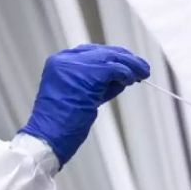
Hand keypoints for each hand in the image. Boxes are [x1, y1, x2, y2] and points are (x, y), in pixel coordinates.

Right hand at [20, 44, 149, 165]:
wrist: (47, 138)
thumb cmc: (61, 124)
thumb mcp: (78, 96)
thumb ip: (95, 83)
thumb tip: (120, 77)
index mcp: (59, 62)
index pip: (91, 52)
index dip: (112, 57)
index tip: (127, 64)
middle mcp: (65, 60)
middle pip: (103, 52)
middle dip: (125, 59)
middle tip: (141, 68)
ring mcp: (74, 65)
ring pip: (111, 57)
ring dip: (131, 65)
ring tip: (143, 73)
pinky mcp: (87, 75)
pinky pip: (114, 69)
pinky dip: (126, 73)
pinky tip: (132, 80)